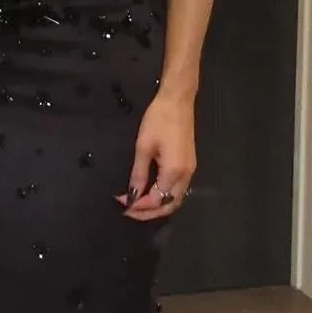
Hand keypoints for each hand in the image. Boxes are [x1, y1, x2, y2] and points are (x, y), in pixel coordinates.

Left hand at [115, 90, 194, 219]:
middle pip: (170, 205)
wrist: (178, 100)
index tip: (121, 203)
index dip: (138, 205)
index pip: (156, 200)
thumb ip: (138, 174)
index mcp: (174, 172)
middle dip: (150, 212)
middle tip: (130, 211)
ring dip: (158, 206)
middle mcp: (186, 175)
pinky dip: (164, 196)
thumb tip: (132, 195)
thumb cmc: (159, 119)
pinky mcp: (189, 164)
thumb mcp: (143, 147)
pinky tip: (151, 192)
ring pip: (175, 198)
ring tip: (138, 205)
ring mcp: (190, 170)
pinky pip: (178, 189)